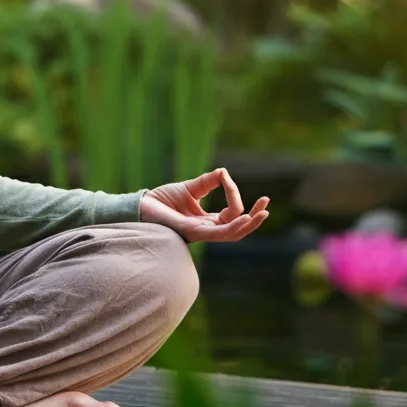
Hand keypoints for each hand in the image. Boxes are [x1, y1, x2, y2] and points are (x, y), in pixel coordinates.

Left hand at [138, 168, 268, 242]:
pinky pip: (217, 233)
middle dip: (253, 217)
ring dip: (249, 224)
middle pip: (237, 227)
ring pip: (231, 233)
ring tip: (262, 213)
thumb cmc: (162, 200)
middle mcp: (206, 229)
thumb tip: (225, 172)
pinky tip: (244, 218)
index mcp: (206, 221)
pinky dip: (232, 227)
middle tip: (266, 203)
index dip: (235, 196)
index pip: (231, 213)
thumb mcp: (190, 188)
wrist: (141, 205)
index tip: (227, 177)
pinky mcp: (192, 232)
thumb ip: (208, 182)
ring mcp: (200, 233)